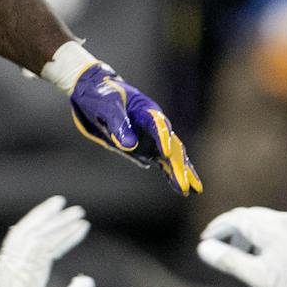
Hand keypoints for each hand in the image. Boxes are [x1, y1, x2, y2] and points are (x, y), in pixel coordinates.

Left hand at [0, 195, 97, 286]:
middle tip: (78, 211)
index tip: (83, 224)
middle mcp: (12, 271)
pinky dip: (27, 228)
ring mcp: (4, 269)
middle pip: (33, 235)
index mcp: (25, 283)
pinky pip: (13, 242)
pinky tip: (39, 222)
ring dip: (39, 218)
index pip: (44, 248)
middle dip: (56, 220)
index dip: (64, 233)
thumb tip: (87, 281)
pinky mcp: (1, 271)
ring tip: (58, 205)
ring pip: (20, 234)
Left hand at [66, 60, 201, 194]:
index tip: (167, 153)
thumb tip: (129, 145)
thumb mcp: (105, 106)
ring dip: (181, 173)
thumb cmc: (101, 96)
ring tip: (192, 191)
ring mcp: (152, 139)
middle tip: (184, 184)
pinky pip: (162, 164)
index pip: (158, 125)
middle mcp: (154, 126)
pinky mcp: (146, 150)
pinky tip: (181, 188)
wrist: (94, 95)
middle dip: (178, 166)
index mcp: (146, 110)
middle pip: (172, 146)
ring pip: (172, 158)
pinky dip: (170, 174)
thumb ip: (117, 123)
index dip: (162, 139)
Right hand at [197, 207, 286, 286]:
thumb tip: (204, 248)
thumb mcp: (255, 275)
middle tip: (224, 246)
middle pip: (251, 216)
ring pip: (268, 220)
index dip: (217, 227)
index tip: (207, 239)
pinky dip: (271, 233)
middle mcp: (284, 219)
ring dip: (253, 231)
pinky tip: (273, 251)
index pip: (234, 218)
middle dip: (233, 229)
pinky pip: (285, 225)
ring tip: (248, 253)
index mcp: (267, 227)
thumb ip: (228, 259)